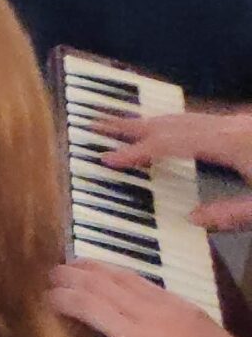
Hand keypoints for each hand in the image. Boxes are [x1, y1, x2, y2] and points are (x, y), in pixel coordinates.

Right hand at [102, 111, 251, 229]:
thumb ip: (231, 215)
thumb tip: (193, 219)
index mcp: (231, 141)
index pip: (170, 143)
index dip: (136, 150)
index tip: (108, 158)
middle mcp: (233, 125)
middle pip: (172, 121)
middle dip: (132, 124)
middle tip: (98, 125)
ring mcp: (241, 122)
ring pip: (186, 117)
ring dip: (152, 122)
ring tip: (126, 127)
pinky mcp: (248, 126)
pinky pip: (200, 120)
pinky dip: (175, 125)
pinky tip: (172, 132)